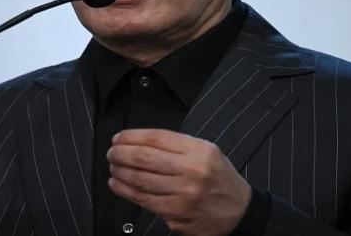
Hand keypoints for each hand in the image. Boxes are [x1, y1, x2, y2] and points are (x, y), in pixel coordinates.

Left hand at [107, 129, 250, 235]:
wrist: (239, 211)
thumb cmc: (218, 178)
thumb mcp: (206, 151)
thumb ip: (176, 144)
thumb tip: (138, 141)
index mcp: (199, 151)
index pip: (155, 138)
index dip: (131, 136)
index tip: (119, 137)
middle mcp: (192, 171)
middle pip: (144, 158)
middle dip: (120, 153)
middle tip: (112, 153)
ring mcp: (184, 195)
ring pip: (140, 180)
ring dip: (120, 172)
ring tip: (113, 167)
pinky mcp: (177, 214)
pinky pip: (144, 200)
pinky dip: (125, 191)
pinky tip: (118, 185)